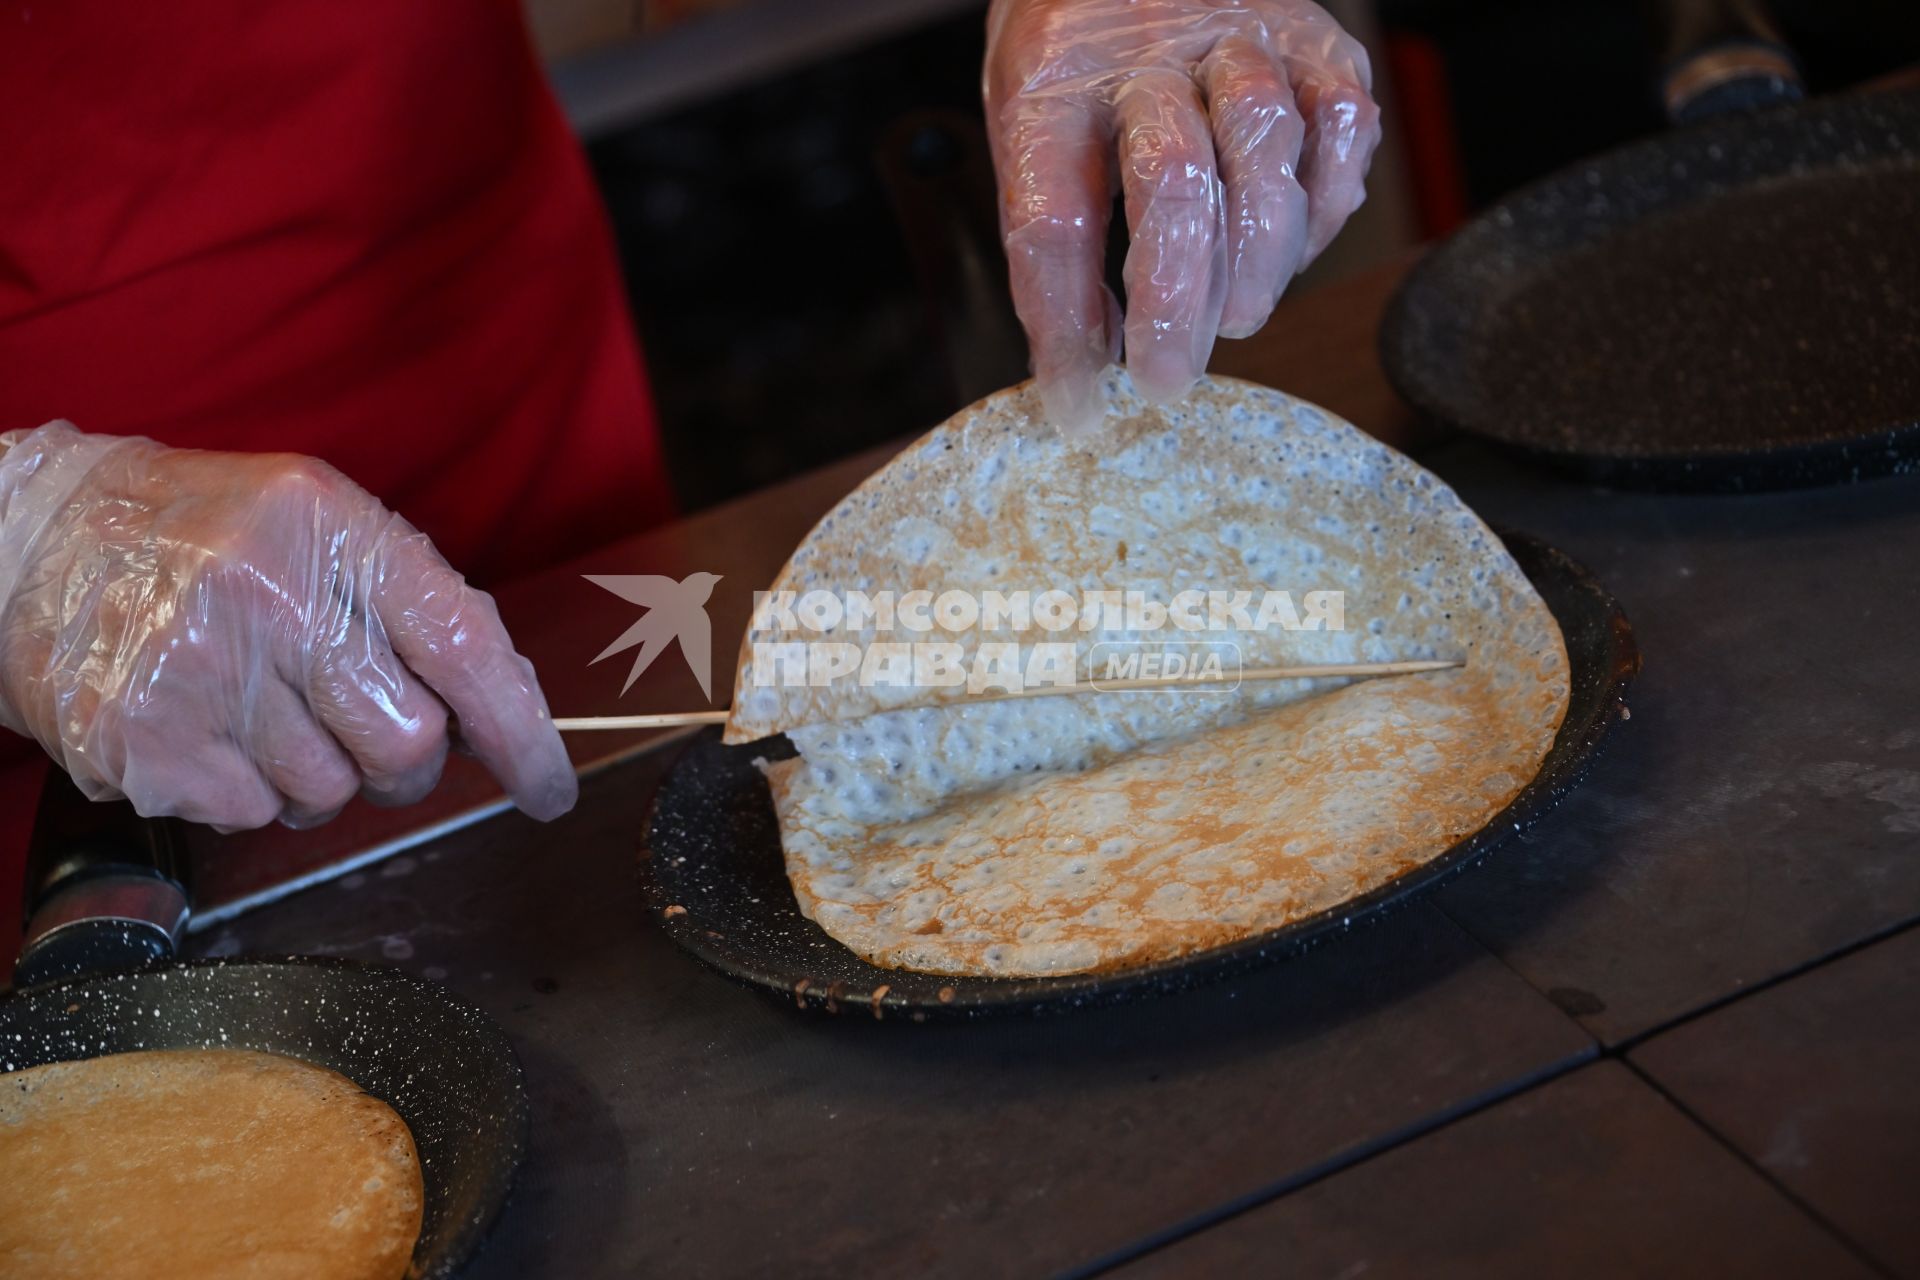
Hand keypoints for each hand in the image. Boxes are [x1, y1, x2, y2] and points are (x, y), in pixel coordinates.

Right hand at [0, 423, 577, 829]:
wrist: (29, 541)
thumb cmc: (197, 539)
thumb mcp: (314, 524)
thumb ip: (411, 605)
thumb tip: (500, 711)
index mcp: (333, 527)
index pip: (466, 646)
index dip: (523, 733)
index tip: (548, 788)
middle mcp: (273, 596)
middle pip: (407, 743)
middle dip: (401, 761)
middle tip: (354, 726)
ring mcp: (205, 673)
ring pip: (333, 793)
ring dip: (317, 775)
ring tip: (260, 711)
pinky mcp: (149, 745)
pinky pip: (255, 816)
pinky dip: (248, 794)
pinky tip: (210, 732)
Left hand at [984, 0, 1380, 429]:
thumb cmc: (1079, 64)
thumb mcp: (1033, 140)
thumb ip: (1055, 253)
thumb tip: (1082, 375)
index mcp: (1050, 86)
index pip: (1051, 219)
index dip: (1064, 323)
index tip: (1075, 400)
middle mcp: (1148, 52)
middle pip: (1171, 177)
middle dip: (1177, 298)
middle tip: (1169, 375)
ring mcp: (1240, 37)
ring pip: (1265, 146)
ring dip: (1257, 256)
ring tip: (1241, 319)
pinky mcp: (1317, 41)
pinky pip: (1344, 122)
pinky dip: (1326, 203)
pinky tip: (1295, 246)